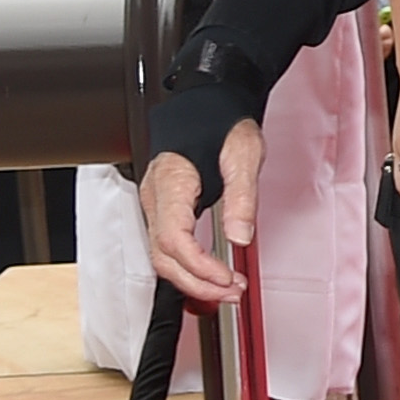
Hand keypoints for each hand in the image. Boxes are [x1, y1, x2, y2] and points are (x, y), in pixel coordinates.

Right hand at [143, 119, 265, 303]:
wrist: (208, 107)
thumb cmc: (222, 124)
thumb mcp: (244, 154)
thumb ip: (242, 197)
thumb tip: (240, 237)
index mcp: (171, 183)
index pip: (174, 239)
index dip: (199, 266)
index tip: (228, 278)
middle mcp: (156, 198)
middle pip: (163, 256)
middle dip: (197, 282)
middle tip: (233, 292)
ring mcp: (156, 205)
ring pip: (162, 256)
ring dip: (193, 279)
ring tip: (227, 289)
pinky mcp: (164, 210)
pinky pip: (168, 247)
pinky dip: (188, 267)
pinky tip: (211, 274)